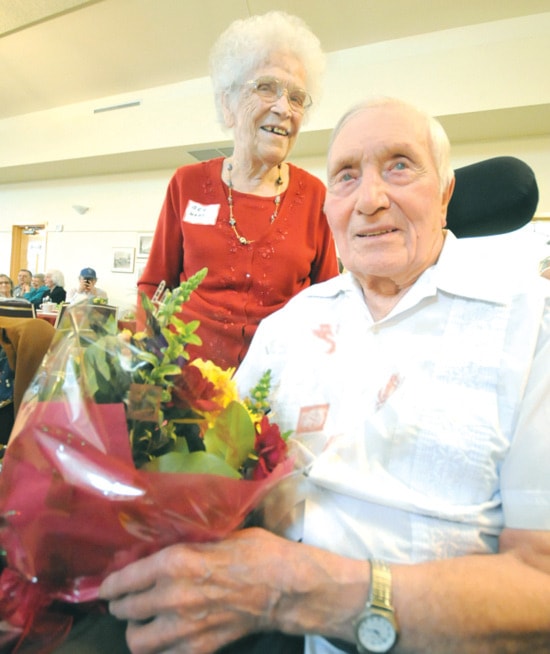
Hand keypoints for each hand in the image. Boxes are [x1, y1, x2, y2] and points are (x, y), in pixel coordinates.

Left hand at [99, 528, 294, 653]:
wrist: (284, 587)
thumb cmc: (254, 552)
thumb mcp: (214, 537)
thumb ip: (182, 548)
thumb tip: (156, 552)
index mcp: (174, 562)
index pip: (124, 580)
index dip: (110, 585)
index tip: (106, 587)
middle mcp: (171, 596)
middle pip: (126, 610)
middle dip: (121, 605)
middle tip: (125, 601)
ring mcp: (184, 628)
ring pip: (137, 640)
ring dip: (136, 630)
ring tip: (143, 622)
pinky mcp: (199, 649)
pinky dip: (160, 648)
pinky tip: (167, 637)